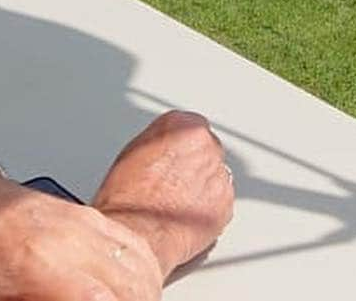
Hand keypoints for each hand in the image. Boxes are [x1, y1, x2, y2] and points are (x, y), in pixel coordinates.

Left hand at [0, 167, 163, 299]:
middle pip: (128, 282)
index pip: (98, 298)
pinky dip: (142, 270)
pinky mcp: (89, 214)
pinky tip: (134, 288)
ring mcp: (82, 221)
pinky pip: (133, 243)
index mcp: (38, 263)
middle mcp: (68, 237)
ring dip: (141, 290)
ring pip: (137, 261)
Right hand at [92, 111, 233, 277]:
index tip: (175, 154)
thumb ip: (161, 140)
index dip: (181, 144)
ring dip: (203, 185)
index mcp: (183, 125)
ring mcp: (219, 175)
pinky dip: (208, 208)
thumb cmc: (129, 194)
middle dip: (195, 164)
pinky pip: (220, 202)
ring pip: (214, 176)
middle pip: (207, 149)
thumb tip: (167, 148)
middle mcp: (206, 145)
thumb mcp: (136, 149)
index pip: (191, 125)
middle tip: (174, 181)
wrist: (137, 230)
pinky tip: (186, 214)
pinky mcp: (226, 204)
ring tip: (177, 201)